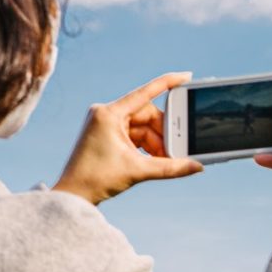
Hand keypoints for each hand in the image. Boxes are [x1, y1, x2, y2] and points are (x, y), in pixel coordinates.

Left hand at [53, 73, 204, 204]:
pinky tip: (155, 159)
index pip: (145, 93)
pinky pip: (135, 135)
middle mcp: (106, 114)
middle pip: (147, 115)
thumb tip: (197, 166)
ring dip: (156, 143)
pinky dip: (147, 146)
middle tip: (178, 150)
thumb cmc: (97, 179)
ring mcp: (106, 124)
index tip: (187, 77)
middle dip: (163, 133)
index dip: (168, 83)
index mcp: (109, 114)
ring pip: (143, 127)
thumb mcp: (138, 170)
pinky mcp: (108, 135)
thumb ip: (171, 167)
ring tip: (166, 160)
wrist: (73, 195)